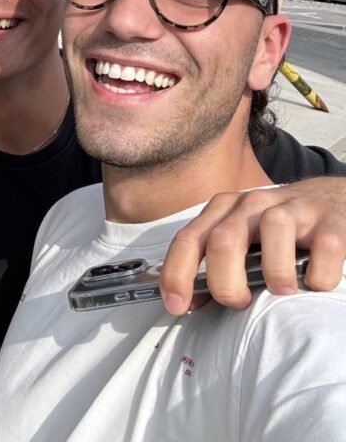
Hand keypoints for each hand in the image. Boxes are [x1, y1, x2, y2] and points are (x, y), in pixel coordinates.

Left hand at [158, 178, 345, 315]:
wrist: (331, 200)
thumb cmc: (278, 232)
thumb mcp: (241, 240)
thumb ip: (215, 264)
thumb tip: (189, 301)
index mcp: (224, 210)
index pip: (189, 239)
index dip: (177, 273)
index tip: (176, 306)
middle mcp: (254, 204)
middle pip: (225, 239)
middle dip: (225, 283)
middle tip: (239, 302)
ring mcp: (293, 209)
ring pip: (275, 230)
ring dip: (276, 272)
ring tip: (282, 290)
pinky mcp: (330, 221)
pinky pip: (324, 248)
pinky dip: (319, 275)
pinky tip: (315, 283)